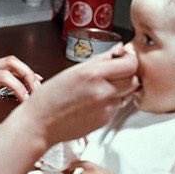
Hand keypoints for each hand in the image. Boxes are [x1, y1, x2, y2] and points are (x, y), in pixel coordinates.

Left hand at [0, 56, 40, 128]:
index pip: (3, 77)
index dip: (19, 88)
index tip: (26, 101)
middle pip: (12, 64)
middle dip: (29, 76)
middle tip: (38, 92)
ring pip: (11, 62)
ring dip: (26, 72)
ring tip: (36, 88)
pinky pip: (7, 67)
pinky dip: (19, 73)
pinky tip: (26, 82)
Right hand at [4, 44, 138, 150]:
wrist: (40, 123)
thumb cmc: (50, 97)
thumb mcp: (73, 71)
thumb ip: (100, 60)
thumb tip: (118, 50)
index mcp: (92, 74)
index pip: (130, 64)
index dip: (130, 59)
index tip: (124, 57)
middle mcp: (103, 91)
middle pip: (134, 78)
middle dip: (128, 73)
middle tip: (117, 70)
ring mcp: (106, 108)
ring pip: (128, 92)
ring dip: (123, 87)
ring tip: (106, 85)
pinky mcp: (106, 120)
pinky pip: (119, 105)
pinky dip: (113, 100)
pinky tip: (97, 99)